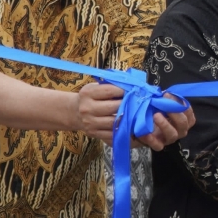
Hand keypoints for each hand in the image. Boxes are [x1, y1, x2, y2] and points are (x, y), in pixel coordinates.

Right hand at [76, 84, 194, 150]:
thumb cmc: (92, 96)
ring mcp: (91, 123)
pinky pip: (113, 134)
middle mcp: (88, 108)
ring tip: (140, 115)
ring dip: (129, 119)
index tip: (135, 90)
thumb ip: (113, 83)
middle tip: (142, 103)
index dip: (125, 91)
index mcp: (88, 93)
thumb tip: (135, 83)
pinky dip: (124, 131)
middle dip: (130, 105)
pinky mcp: (94, 134)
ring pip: (115, 122)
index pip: (111, 91)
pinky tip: (133, 127)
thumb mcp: (97, 85)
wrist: (75, 112)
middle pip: (115, 107)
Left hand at [137, 95, 194, 150]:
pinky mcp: (158, 146)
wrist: (141, 129)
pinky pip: (157, 145)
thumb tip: (163, 93)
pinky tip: (146, 133)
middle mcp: (179, 130)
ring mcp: (169, 139)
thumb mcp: (161, 106)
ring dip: (165, 124)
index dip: (181, 105)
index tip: (168, 96)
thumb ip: (165, 100)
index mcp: (183, 121)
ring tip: (155, 115)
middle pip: (183, 123)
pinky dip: (152, 139)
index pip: (189, 114)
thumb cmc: (156, 114)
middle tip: (163, 103)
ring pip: (172, 134)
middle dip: (174, 112)